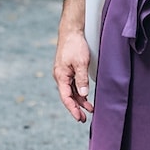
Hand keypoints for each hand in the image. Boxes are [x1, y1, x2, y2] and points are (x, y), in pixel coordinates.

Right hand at [53, 0, 93, 122]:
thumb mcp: (81, 62)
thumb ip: (81, 79)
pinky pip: (72, 84)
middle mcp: (60, 76)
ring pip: (71, 91)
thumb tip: (83, 94)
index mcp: (61, 76)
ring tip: (89, 109)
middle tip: (84, 118)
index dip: (73, 109)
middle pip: (68, 96)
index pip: (66, 97)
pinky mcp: (68, 70)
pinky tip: (85, 96)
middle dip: (76, 108)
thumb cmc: (74, 45)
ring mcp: (63, 73)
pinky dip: (79, 92)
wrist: (71, 31)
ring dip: (79, 100)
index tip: (80, 117)